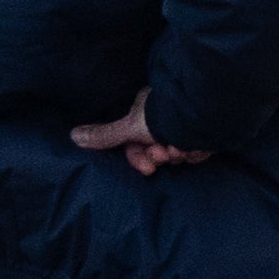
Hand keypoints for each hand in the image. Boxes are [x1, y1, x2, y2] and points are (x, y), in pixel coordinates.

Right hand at [67, 92, 211, 174]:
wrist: (201, 109)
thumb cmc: (162, 115)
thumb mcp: (131, 127)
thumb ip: (105, 136)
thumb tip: (73, 136)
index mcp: (147, 113)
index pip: (136, 144)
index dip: (141, 159)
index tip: (149, 168)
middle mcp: (166, 117)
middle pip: (157, 150)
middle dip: (161, 156)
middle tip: (167, 152)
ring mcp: (186, 124)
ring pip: (178, 152)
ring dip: (179, 154)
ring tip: (182, 146)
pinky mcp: (206, 130)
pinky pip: (197, 149)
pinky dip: (196, 151)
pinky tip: (197, 145)